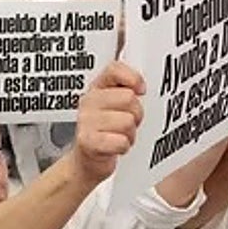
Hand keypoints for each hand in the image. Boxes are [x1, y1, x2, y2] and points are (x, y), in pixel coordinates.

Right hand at [71, 60, 144, 182]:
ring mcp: (86, 120)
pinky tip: (115, 146)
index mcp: (98, 87)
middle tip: (127, 121)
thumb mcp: (117, 106)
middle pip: (128, 98)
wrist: (88, 159)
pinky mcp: (87, 141)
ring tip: (120, 135)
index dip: (132, 78)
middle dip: (135, 114)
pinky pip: (120, 141)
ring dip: (130, 133)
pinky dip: (123, 146)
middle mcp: (89, 101)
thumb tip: (141, 87)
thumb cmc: (107, 130)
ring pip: (127, 121)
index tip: (140, 90)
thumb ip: (129, 90)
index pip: (114, 69)